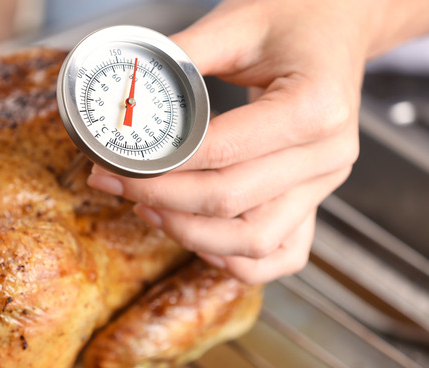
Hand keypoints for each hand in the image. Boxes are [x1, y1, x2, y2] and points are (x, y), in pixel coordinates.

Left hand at [88, 0, 404, 283]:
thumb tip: (122, 91)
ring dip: (191, 234)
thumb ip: (179, 58)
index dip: (160, 165)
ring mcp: (325, 183)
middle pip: (231, 202)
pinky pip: (280, 253)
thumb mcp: (234, 24)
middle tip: (113, 182)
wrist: (336, 25)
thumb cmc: (294, 18)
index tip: (115, 162)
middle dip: (161, 198)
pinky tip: (195, 236)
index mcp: (314, 107)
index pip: (222, 152)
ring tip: (147, 209)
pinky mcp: (314, 198)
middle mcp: (328, 154)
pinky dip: (236, 260)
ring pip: (254, 242)